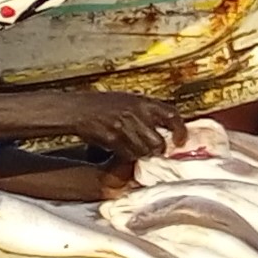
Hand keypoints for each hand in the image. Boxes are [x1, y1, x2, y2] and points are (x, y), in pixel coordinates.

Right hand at [55, 90, 184, 160]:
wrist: (77, 109)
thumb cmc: (100, 105)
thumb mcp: (127, 100)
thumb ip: (144, 111)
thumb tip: (161, 126)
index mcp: (143, 102)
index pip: (172, 115)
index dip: (180, 130)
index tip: (180, 140)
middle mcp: (136, 113)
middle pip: (158, 141)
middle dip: (157, 150)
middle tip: (154, 152)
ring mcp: (124, 126)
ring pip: (144, 150)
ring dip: (142, 155)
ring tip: (136, 151)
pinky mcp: (112, 138)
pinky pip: (128, 154)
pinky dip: (128, 156)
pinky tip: (123, 152)